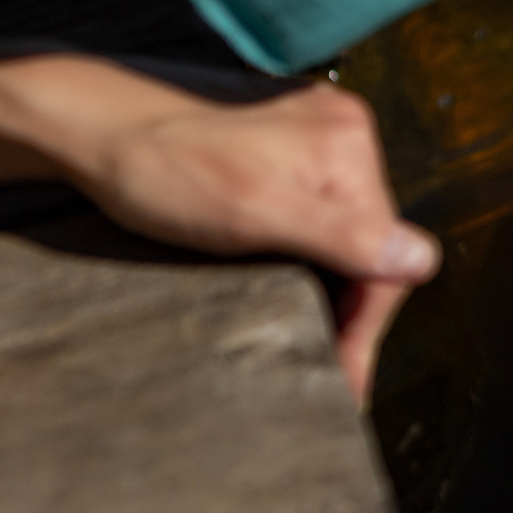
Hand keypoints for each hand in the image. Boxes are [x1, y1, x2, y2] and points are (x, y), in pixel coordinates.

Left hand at [62, 81, 438, 403]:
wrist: (89, 131)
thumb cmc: (160, 172)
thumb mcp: (253, 215)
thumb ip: (342, 238)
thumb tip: (422, 260)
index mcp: (345, 143)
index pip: (382, 251)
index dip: (365, 323)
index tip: (345, 382)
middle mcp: (341, 130)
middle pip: (366, 240)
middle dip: (349, 306)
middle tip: (328, 371)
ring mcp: (313, 133)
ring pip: (343, 228)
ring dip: (329, 282)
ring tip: (312, 335)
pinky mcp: (283, 142)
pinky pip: (316, 209)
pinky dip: (308, 253)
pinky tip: (290, 282)